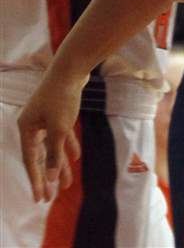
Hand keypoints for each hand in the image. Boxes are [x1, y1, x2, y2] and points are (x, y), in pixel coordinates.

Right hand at [17, 68, 84, 201]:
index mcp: (26, 129)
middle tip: (49, 198)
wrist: (72, 67)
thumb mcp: (59, 128)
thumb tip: (51, 179)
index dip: (36, 181)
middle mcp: (33, 125)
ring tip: (67, 185)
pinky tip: (75, 158)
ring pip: (53, 147)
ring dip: (60, 165)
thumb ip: (54, 154)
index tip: (40, 199)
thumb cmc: (62, 97)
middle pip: (40, 156)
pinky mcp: (59, 112)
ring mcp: (46, 118)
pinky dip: (68, 146)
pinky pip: (62, 135)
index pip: (31, 161)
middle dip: (46, 177)